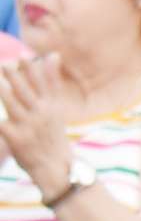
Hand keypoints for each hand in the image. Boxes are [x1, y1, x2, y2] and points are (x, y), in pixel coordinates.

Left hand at [0, 53, 83, 200]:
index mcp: (51, 106)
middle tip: (5, 64)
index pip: (43, 83)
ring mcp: (29, 126)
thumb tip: (53, 55)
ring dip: (4, 91)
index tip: (24, 56)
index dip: (33, 70)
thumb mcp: (56, 108)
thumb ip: (52, 81)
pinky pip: (1, 125)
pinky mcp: (16, 138)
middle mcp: (42, 114)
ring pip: (13, 104)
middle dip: (15, 76)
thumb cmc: (52, 134)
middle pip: (26, 91)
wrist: (54, 166)